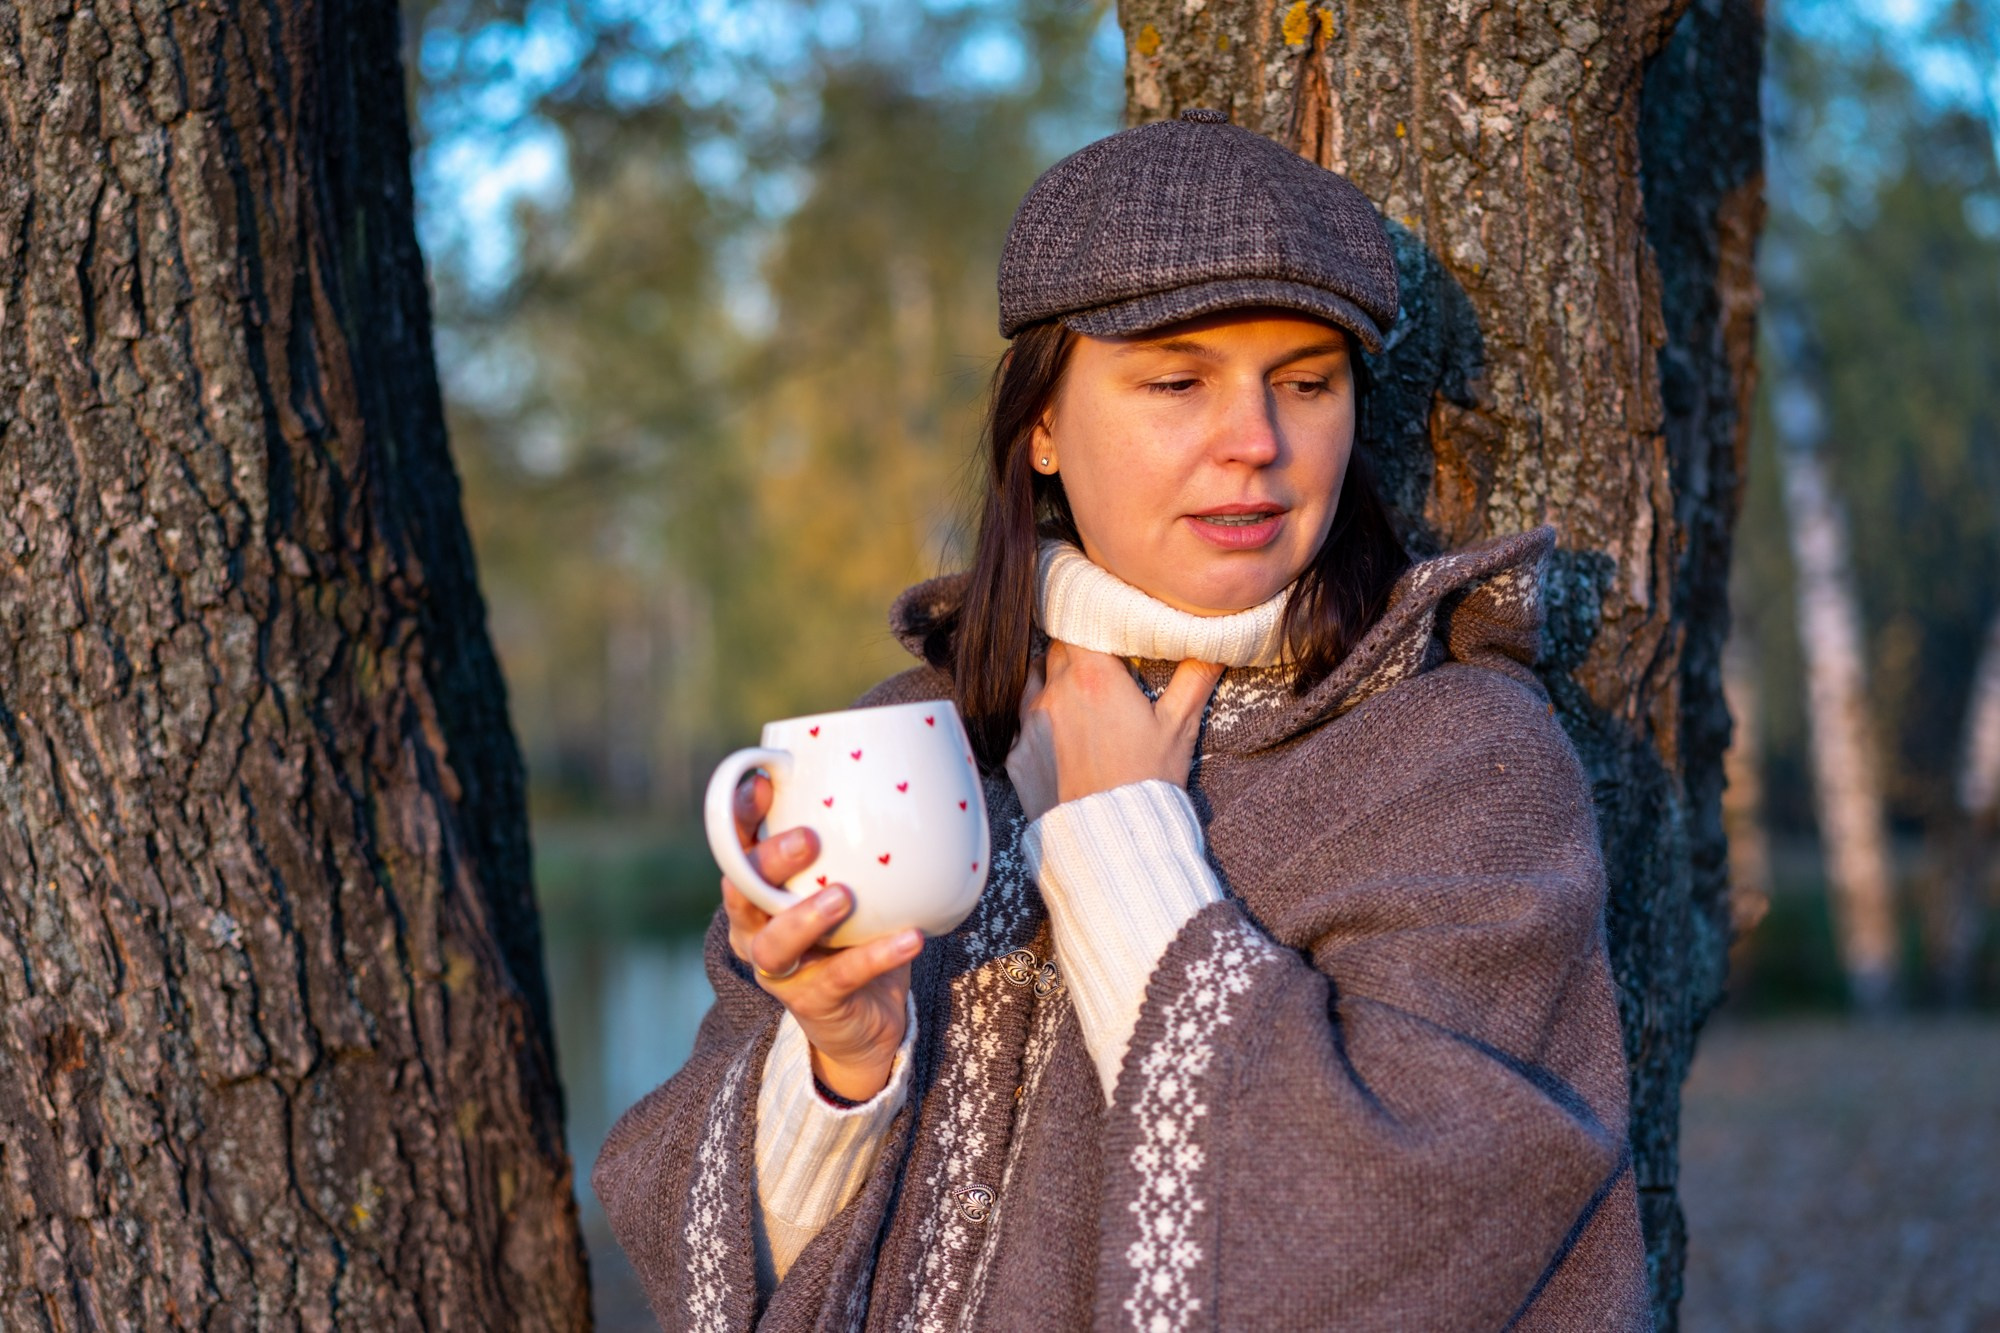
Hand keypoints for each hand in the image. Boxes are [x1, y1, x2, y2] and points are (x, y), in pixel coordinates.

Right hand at [718, 773, 921, 1100]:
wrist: (867, 1020)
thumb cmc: (855, 936)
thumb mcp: (852, 887)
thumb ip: (858, 848)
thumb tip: (901, 780)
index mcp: (759, 893)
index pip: (735, 849)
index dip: (739, 816)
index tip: (765, 782)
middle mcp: (756, 930)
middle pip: (741, 893)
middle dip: (768, 863)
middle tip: (808, 839)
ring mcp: (780, 971)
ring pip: (774, 945)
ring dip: (804, 918)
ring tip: (842, 897)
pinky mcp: (812, 1003)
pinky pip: (840, 977)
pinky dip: (877, 956)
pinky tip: (911, 938)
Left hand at [1005, 643, 1223, 822]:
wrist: (1112, 843)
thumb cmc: (1148, 782)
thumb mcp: (1179, 728)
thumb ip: (1194, 678)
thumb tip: (1214, 644)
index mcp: (1094, 677)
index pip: (1078, 623)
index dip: (1089, 620)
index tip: (1103, 625)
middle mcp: (1055, 693)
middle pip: (1057, 649)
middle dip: (1076, 650)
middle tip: (1100, 664)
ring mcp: (1030, 724)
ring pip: (1034, 681)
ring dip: (1053, 681)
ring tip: (1079, 698)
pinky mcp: (1017, 755)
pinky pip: (1022, 723)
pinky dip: (1039, 721)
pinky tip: (1062, 737)